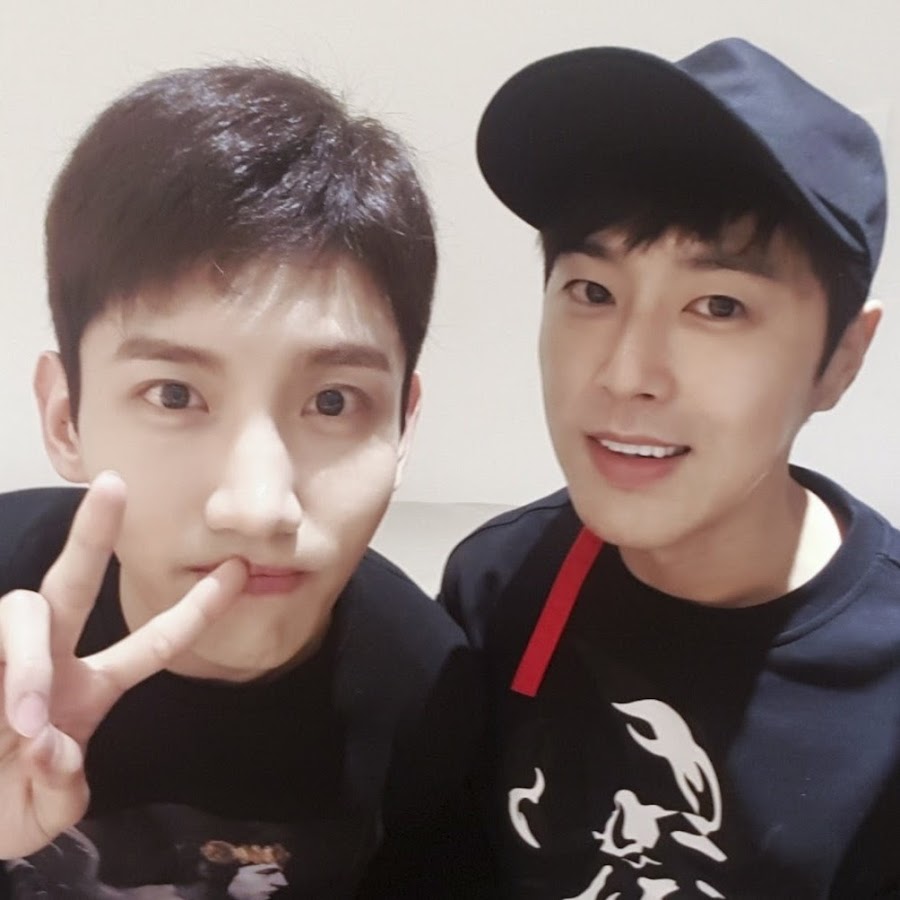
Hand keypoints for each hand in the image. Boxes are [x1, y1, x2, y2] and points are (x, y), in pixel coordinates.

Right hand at [0, 472, 246, 856]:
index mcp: (89, 687)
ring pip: (23, 612)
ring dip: (31, 667)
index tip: (241, 567)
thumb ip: (62, 790)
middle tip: (114, 485)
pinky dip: (7, 685)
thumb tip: (55, 748)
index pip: (154, 641)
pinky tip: (3, 730)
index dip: (196, 608)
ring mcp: (4, 657)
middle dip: (94, 533)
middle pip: (72, 583)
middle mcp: (49, 660)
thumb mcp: (49, 809)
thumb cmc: (8, 804)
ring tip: (25, 724)